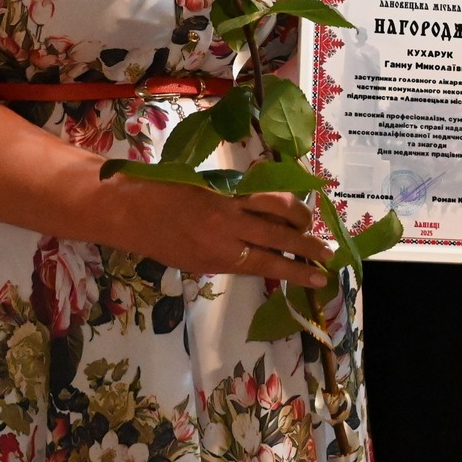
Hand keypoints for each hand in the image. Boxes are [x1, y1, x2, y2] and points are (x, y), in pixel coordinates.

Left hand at [112, 182, 332, 285]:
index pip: (271, 264)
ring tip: (309, 224)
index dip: (299, 271)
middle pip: (282, 237)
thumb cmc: (159, 241)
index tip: (320, 278)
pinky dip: (278, 197)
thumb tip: (258, 257)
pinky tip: (288, 202)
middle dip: (309, 246)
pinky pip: (261, 190)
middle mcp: (231, 230)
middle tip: (329, 254)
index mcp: (221, 257)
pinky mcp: (225, 184)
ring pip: (279, 206)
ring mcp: (230, 203)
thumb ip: (228, 260)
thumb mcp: (195, 263)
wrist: (133, 208)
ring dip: (300, 216)